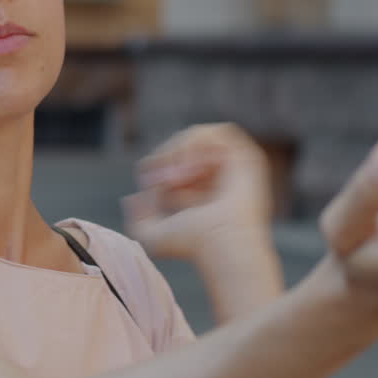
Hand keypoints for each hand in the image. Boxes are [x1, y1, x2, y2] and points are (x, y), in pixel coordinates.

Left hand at [123, 123, 272, 261]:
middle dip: (167, 156)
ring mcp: (234, 166)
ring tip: (177, 174)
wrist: (221, 243)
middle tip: (164, 181)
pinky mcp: (247, 157)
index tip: (149, 183)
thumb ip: (136, 220)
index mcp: (202, 193)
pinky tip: (190, 165)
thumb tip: (131, 198)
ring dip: (181, 149)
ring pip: (200, 136)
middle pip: (184, 146)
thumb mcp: (152, 236)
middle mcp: (219, 178)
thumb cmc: (191, 245)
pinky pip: (221, 131)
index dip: (156, 166)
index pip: (174, 164)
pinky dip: (199, 143)